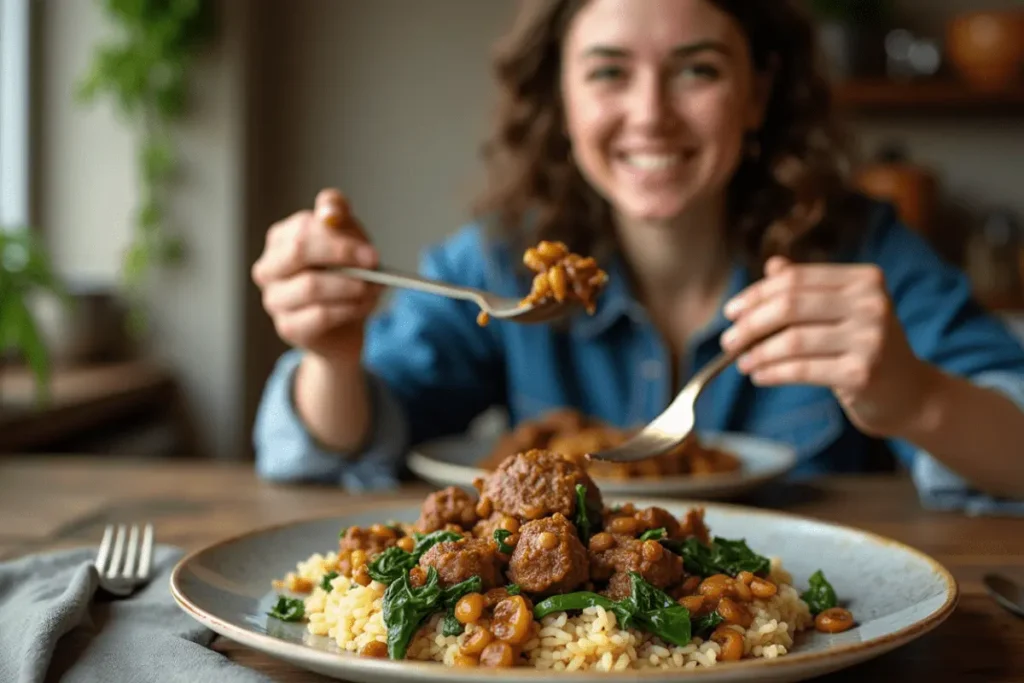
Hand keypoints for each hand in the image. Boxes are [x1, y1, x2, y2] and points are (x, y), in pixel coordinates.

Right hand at [252, 189, 381, 364]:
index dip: (339, 239)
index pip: (304, 227)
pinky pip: (319, 315)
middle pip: (298, 250)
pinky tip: (362, 306)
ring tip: (372, 288)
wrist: (344, 324)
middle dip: (341, 255)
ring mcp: (274, 298)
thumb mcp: (346, 237)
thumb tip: (329, 211)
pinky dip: (348, 309)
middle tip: (374, 264)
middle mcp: (269, 267)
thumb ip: (338, 214)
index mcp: (281, 238)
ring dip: (350, 287)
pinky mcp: (288, 326)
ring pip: (310, 286)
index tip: (370, 252)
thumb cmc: (343, 274)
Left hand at [720, 256, 936, 438]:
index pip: (795, 279)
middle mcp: (871, 303)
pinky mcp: (863, 372)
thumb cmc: (866, 348)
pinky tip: (759, 377)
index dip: (756, 294)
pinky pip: (802, 370)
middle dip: (750, 324)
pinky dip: (773, 373)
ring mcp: (870, 338)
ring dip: (757, 353)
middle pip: (789, 305)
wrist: (910, 394)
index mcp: (864, 279)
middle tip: (728, 341)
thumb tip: (772, 265)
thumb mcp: (843, 311)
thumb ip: (809, 288)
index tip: (731, 312)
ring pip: (792, 340)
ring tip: (741, 363)